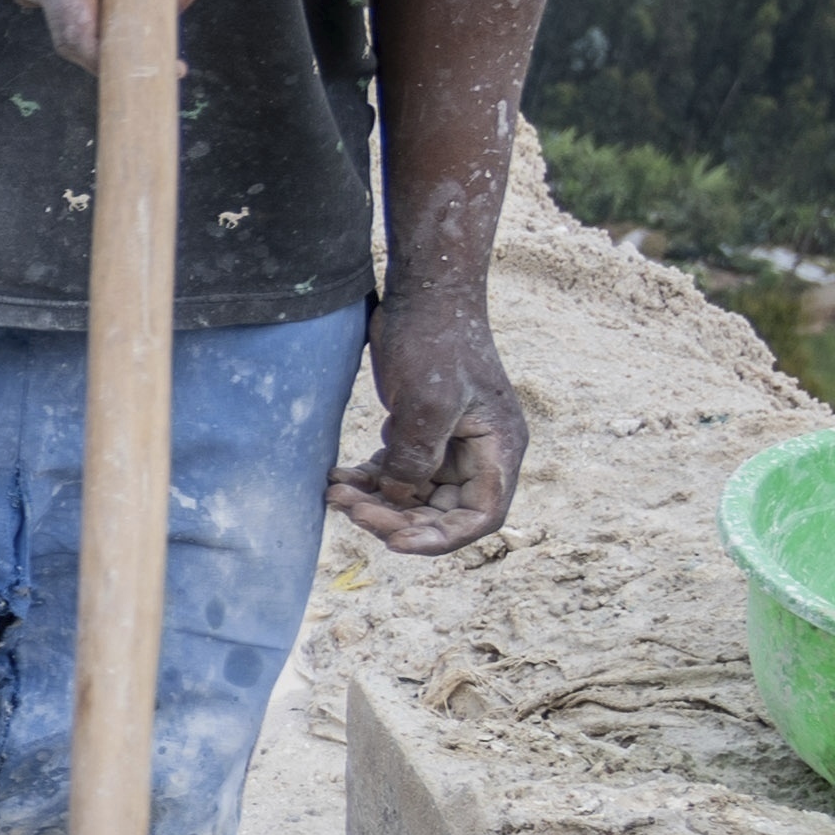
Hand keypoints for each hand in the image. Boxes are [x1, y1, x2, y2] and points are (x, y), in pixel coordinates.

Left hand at [339, 294, 533, 558]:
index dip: (440, 538)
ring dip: (375, 501)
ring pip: (414, 496)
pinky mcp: (422, 432)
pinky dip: (369, 480)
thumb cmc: (435, 340)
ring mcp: (451, 443)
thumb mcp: (428, 401)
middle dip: (396, 517)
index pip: (479, 515)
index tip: (395, 541)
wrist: (424, 293)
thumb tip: (400, 497)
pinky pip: (398, 473)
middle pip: (441, 512)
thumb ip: (418, 457)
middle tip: (349, 508)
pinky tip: (337, 478)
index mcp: (498, 449)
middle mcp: (480, 453)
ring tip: (335, 492)